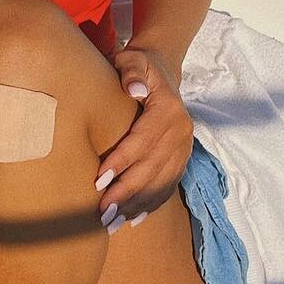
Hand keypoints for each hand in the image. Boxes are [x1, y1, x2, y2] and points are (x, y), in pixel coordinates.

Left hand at [94, 44, 192, 230]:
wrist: (161, 71)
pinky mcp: (182, 158)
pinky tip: (133, 220)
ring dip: (136, 205)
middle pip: (151, 168)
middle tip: (101, 213)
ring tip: (112, 224)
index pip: (142, 141)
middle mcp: (182, 132)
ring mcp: (184, 148)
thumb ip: (131, 71)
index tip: (98, 180)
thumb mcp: (133, 59)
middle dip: (126, 192)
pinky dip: (151, 204)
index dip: (121, 162)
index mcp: (169, 110)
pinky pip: (168, 186)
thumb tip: (134, 91)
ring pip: (160, 182)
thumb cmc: (137, 66)